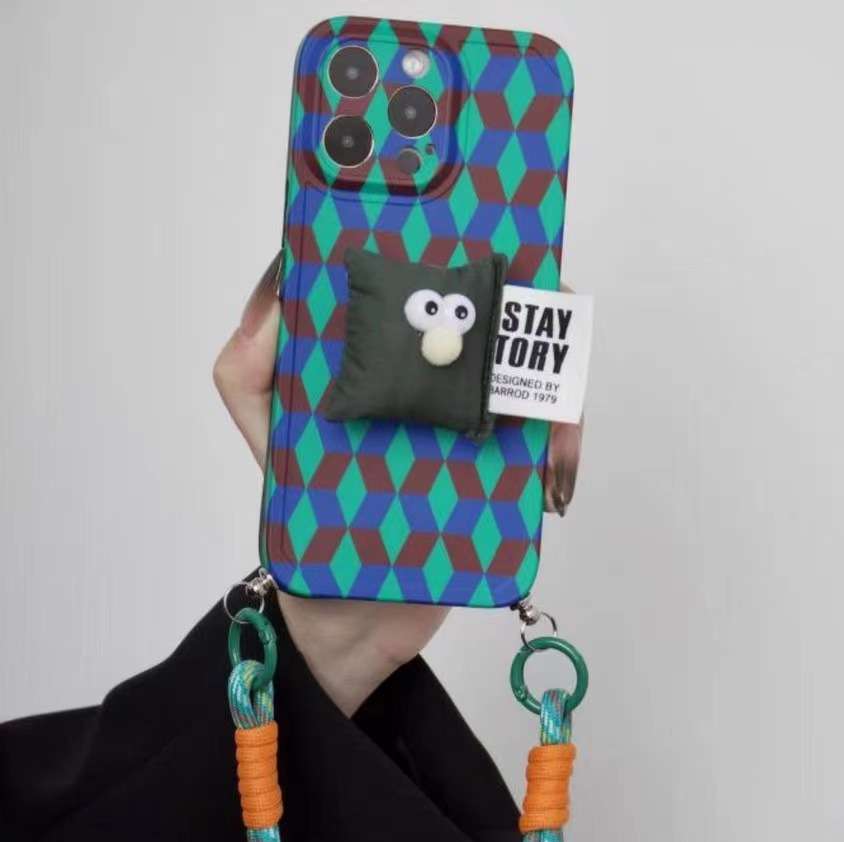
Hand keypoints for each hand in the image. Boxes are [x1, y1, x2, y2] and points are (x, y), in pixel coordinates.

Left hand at [213, 253, 580, 714]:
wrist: (354, 616)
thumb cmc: (313, 521)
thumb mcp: (267, 437)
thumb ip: (251, 370)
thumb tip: (282, 295)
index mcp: (385, 355)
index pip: (421, 271)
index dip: (449, 225)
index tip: (468, 194)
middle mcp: (441, 373)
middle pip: (500, 305)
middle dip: (526, 286)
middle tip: (531, 285)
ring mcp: (481, 418)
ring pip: (542, 367)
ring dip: (557, 368)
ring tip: (542, 399)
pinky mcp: (510, 468)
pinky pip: (552, 439)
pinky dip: (563, 441)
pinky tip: (550, 467)